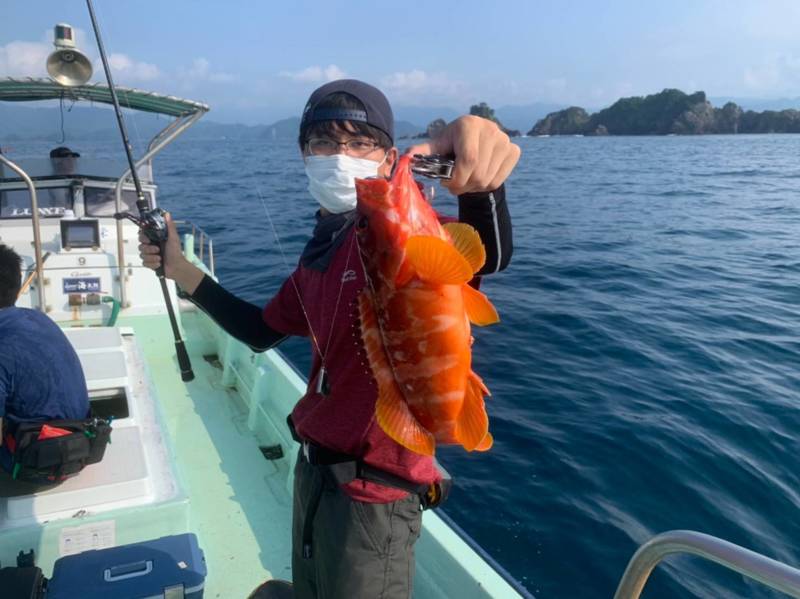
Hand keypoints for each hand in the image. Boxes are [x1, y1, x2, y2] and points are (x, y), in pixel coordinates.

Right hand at [138, 212, 203, 293]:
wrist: (177, 267)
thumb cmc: (176, 252)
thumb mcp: (173, 238)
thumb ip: (169, 226)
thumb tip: (167, 214)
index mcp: (155, 239)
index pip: (142, 235)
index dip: (142, 237)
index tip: (147, 239)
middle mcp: (151, 246)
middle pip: (141, 245)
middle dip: (148, 248)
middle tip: (157, 249)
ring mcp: (150, 255)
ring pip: (142, 255)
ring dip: (151, 257)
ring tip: (160, 258)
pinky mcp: (150, 263)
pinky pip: (144, 263)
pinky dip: (152, 264)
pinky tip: (159, 264)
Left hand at [406, 115, 520, 194]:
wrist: (475, 142)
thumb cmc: (451, 145)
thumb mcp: (437, 146)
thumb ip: (422, 152)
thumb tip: (406, 158)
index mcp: (469, 124)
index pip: (468, 160)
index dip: (457, 178)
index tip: (447, 183)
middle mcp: (490, 129)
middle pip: (478, 173)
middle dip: (462, 185)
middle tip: (454, 185)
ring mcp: (504, 140)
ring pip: (487, 180)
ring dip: (473, 187)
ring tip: (465, 180)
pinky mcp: (513, 150)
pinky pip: (498, 181)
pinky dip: (485, 186)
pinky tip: (478, 177)